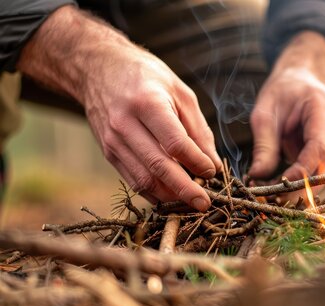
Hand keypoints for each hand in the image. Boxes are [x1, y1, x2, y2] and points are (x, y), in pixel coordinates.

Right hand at [84, 45, 221, 210]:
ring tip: (190, 201)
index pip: (176, 143)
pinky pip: (132, 181)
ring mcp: (113, 141)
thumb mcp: (180, 93)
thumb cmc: (147, 77)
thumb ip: (198, 129)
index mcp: (147, 103)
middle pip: (158, 167)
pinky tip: (170, 195)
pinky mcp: (108, 153)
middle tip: (204, 204)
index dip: (197, 162)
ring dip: (170, 196)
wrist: (98, 69)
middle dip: (185, 190)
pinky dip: (153, 192)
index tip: (212, 172)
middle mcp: (125, 124)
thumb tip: (213, 164)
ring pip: (143, 180)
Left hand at [249, 32, 324, 181]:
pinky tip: (287, 185)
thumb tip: (257, 177)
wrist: (299, 79)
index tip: (280, 186)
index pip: (319, 147)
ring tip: (277, 194)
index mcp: (324, 107)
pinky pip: (323, 168)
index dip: (302, 171)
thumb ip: (264, 145)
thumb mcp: (264, 114)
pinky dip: (306, 180)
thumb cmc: (281, 92)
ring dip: (305, 186)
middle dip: (305, 186)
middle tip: (277, 200)